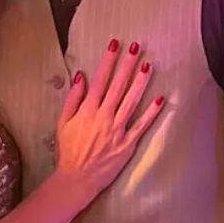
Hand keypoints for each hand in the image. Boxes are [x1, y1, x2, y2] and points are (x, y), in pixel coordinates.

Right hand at [55, 39, 164, 198]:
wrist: (76, 179)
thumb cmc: (68, 150)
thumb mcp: (63, 122)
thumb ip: (73, 98)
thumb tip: (81, 75)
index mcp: (87, 110)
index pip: (100, 79)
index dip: (108, 60)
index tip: (115, 44)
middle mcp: (103, 117)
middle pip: (118, 86)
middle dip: (127, 65)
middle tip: (136, 47)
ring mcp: (117, 130)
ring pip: (131, 101)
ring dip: (140, 82)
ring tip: (148, 65)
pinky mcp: (127, 143)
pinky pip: (141, 125)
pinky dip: (151, 112)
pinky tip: (160, 99)